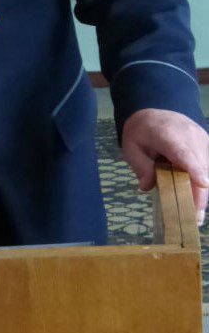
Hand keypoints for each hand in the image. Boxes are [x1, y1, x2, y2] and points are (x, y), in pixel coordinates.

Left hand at [122, 108, 208, 225]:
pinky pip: (208, 165)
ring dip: (203, 192)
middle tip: (194, 218)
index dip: (194, 168)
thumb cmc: (141, 132)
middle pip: (200, 165)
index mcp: (166, 133)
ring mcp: (201, 138)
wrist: (153, 113)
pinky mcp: (207, 144)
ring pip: (207, 168)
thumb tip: (147, 186)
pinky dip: (203, 182)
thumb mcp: (131, 147)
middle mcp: (189, 134)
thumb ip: (141, 166)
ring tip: (195, 215)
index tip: (203, 184)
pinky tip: (196, 200)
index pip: (183, 152)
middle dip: (200, 193)